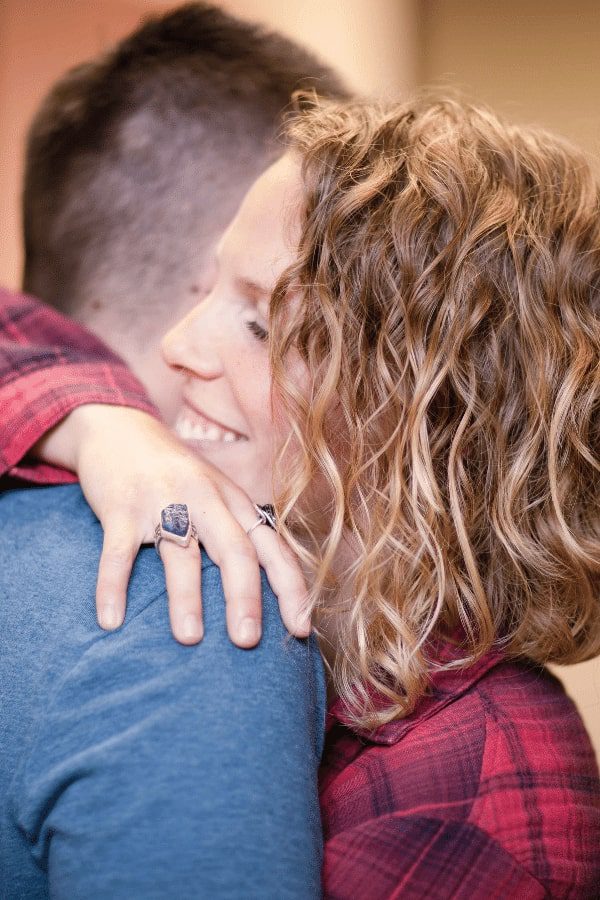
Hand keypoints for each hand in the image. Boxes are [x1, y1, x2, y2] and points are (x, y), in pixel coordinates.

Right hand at [34, 404, 310, 646]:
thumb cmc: (177, 476)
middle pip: (234, 548)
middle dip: (245, 596)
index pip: (272, 547)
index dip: (290, 588)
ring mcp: (162, 500)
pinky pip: (117, 551)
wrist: (120, 429)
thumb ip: (238, 534)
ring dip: (186, 597)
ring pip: (180, 552)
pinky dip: (113, 586)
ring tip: (190, 639)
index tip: (301, 629)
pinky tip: (111, 620)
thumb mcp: (217, 495)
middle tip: (247, 640)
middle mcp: (206, 498)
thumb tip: (264, 600)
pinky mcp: (121, 505)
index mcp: (235, 501)